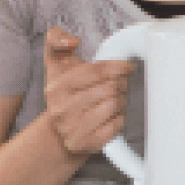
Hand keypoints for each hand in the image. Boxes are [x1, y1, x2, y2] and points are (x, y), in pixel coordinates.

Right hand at [41, 27, 132, 159]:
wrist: (57, 133)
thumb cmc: (65, 94)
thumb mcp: (56, 64)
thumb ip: (56, 40)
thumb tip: (72, 41)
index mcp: (57, 86)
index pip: (96, 71)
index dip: (118, 66)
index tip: (128, 67)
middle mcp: (62, 109)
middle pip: (110, 88)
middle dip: (120, 84)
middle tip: (119, 85)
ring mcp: (73, 129)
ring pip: (115, 104)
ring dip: (122, 100)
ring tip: (115, 99)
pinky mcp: (87, 144)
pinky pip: (118, 125)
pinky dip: (121, 118)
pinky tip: (112, 116)